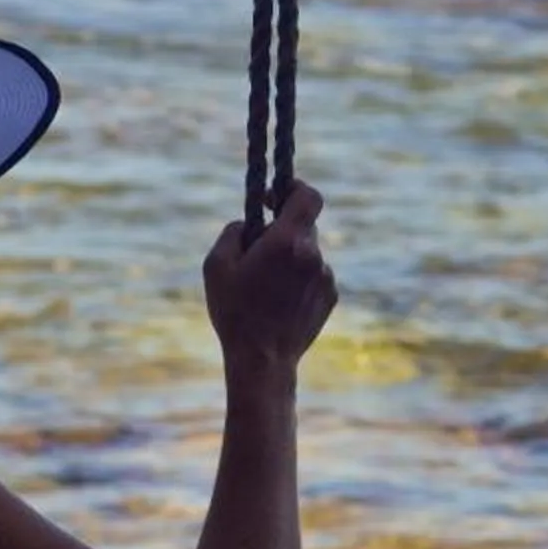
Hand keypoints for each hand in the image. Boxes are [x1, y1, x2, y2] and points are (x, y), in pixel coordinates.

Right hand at [201, 180, 335, 380]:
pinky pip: (314, 275)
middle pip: (304, 225)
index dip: (294, 188)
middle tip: (258, 248)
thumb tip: (248, 222)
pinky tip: (278, 302)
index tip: (275, 196)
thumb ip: (233, 231)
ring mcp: (326, 276)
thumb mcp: (216, 265)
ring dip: (290, 258)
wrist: (263, 360)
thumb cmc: (234, 312)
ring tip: (264, 286)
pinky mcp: (331, 296)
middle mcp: (313, 255)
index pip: (309, 195)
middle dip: (283, 230)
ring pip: (308, 253)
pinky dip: (299, 279)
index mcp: (287, 241)